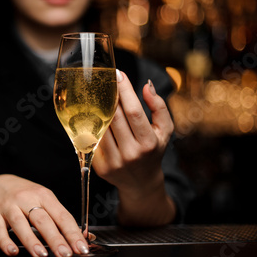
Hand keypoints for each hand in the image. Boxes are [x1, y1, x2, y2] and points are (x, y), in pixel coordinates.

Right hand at [0, 174, 88, 256]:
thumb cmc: (27, 196)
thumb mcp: (45, 200)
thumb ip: (59, 218)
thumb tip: (81, 237)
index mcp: (44, 195)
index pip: (62, 215)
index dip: (72, 233)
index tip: (81, 248)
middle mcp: (26, 199)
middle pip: (42, 219)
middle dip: (55, 238)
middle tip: (65, 254)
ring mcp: (9, 206)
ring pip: (20, 223)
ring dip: (31, 240)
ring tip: (42, 254)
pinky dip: (5, 241)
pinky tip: (12, 251)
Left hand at [92, 70, 175, 224]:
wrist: (140, 182)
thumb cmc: (153, 150)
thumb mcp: (165, 130)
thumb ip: (159, 107)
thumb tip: (147, 86)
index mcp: (149, 143)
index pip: (133, 112)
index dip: (125, 91)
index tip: (118, 74)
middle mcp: (131, 154)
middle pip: (114, 117)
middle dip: (109, 95)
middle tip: (105, 78)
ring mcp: (114, 162)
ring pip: (101, 127)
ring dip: (98, 108)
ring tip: (97, 93)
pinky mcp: (100, 167)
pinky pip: (93, 139)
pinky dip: (91, 124)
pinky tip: (92, 112)